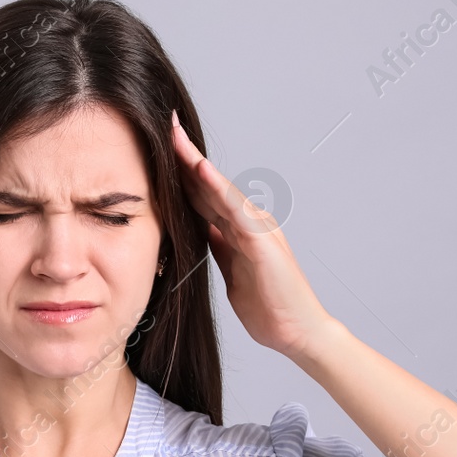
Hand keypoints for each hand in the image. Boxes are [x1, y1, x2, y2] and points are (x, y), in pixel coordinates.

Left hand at [169, 110, 331, 361]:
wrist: (298, 332)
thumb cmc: (269, 306)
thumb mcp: (232, 270)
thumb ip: (219, 246)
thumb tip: (200, 229)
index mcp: (238, 230)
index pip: (203, 195)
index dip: (180, 173)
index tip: (158, 149)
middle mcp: (249, 222)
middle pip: (209, 184)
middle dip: (185, 156)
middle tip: (164, 125)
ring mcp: (258, 230)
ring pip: (221, 189)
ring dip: (197, 162)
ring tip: (176, 137)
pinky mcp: (263, 243)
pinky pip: (236, 209)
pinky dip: (218, 188)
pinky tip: (200, 171)